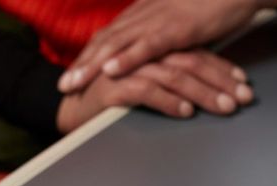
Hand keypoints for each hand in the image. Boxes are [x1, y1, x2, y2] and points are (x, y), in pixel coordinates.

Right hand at [56, 50, 252, 132]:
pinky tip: (186, 112)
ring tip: (223, 107)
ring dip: (203, 93)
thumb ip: (170, 78)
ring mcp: (127, 68)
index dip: (220, 68)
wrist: (71, 108)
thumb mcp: (146, 81)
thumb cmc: (111, 98)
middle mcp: (142, 53)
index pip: (194, 54)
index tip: (243, 84)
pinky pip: (147, 91)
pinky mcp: (113, 86)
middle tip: (243, 99)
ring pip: (174, 76)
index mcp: (153, 48)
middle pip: (190, 63)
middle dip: (220, 82)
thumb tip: (204, 89)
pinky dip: (169, 102)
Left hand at [59, 0, 276, 93]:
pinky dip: (126, 58)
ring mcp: (159, 20)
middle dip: (81, 65)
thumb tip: (150, 56)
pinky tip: (110, 70)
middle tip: (62, 86)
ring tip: (74, 83)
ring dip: (93, 65)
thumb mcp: (180, 22)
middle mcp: (144, 15)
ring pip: (117, 44)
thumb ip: (161, 38)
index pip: (108, 37)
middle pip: (105, 41)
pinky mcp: (177, 28)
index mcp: (143, 14)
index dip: (87, 56)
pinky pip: (146, 45)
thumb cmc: (213, 4)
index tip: (71, 75)